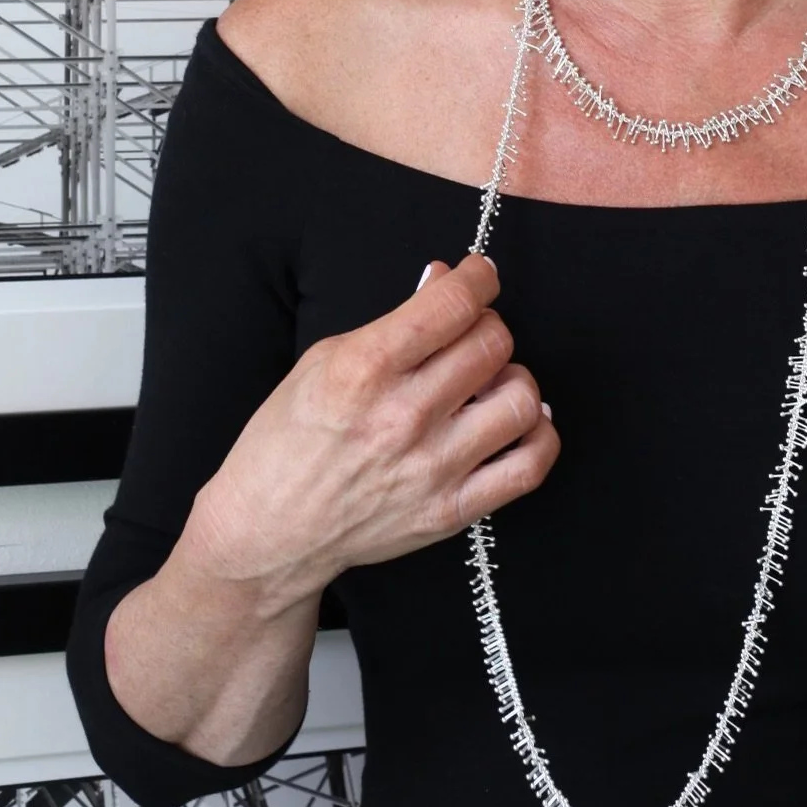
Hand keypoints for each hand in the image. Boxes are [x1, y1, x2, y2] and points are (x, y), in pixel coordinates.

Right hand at [183, 254, 559, 607]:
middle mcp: (403, 417)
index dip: (478, 278)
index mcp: (364, 370)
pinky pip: (529, 467)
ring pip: (520, 399)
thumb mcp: (322, 360)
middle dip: (487, 325)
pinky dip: (537, 436)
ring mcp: (432, 468)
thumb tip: (443, 281)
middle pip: (492, 344)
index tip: (479, 275)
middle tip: (469, 334)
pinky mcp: (451, 511)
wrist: (269, 531)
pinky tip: (516, 422)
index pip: (453, 305)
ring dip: (512, 378)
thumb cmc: (288, 442)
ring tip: (488, 383)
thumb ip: (392, 322)